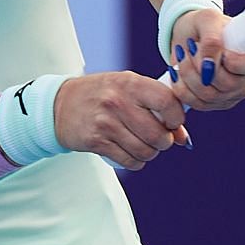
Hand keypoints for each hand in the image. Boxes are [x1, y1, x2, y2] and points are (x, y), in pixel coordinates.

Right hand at [53, 71, 188, 170]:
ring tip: (143, 145)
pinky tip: (130, 152)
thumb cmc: (102, 95)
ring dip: (150, 153)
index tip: (173, 122)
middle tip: (158, 138)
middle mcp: (118, 101)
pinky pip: (129, 161)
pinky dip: (135, 161)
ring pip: (146, 151)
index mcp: (130, 83)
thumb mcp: (129, 89)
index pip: (168, 102)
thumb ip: (158, 106)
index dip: (177, 118)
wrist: (60, 105)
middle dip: (164, 142)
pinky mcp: (96, 142)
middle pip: (159, 135)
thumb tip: (184, 138)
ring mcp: (106, 123)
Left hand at [166, 7, 244, 111]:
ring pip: (210, 96)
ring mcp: (237, 91)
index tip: (222, 52)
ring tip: (182, 56)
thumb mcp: (207, 19)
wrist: (188, 36)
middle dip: (201, 65)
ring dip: (188, 74)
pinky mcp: (219, 103)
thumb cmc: (203, 24)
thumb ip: (212, 39)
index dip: (237, 63)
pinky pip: (198, 104)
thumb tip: (209, 66)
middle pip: (229, 85)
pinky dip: (182, 87)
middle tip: (190, 47)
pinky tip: (178, 72)